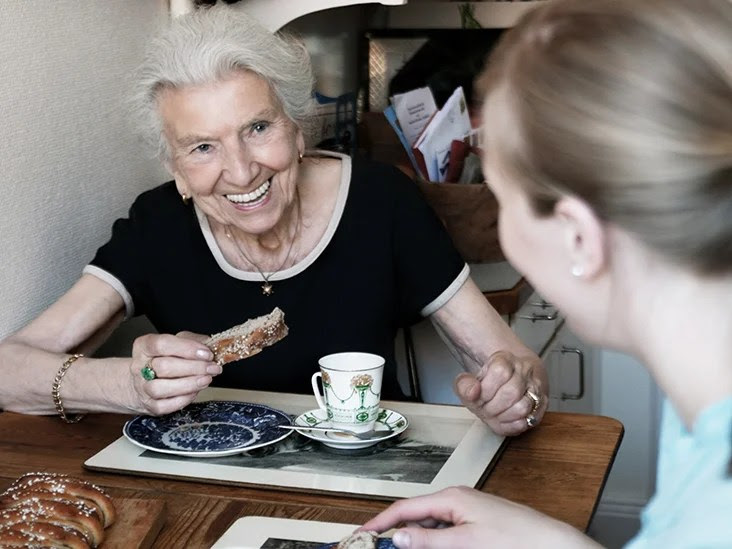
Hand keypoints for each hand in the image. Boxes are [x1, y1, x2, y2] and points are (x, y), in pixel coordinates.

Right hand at [129, 331, 220, 414]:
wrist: (144, 381)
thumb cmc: (164, 358)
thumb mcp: (177, 342)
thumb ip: (193, 340)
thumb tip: (210, 344)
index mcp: (144, 346)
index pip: (161, 344)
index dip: (187, 348)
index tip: (206, 353)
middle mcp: (139, 367)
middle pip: (163, 367)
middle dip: (194, 367)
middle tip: (212, 367)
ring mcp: (142, 388)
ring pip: (161, 388)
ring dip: (189, 384)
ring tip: (206, 379)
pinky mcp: (149, 405)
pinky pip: (165, 406)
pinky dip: (184, 399)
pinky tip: (195, 391)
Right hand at [360, 486, 594, 548]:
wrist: (549, 542)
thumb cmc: (515, 536)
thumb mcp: (466, 541)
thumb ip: (430, 539)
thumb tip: (398, 537)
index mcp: (451, 497)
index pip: (405, 508)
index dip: (381, 521)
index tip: (363, 535)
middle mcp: (456, 499)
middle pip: (415, 515)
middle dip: (395, 531)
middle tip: (378, 546)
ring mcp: (466, 510)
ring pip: (429, 524)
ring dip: (414, 538)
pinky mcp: (474, 522)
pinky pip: (444, 530)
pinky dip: (432, 540)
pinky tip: (430, 548)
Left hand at [454, 351, 547, 435]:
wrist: (512, 381)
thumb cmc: (489, 383)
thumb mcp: (471, 380)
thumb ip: (464, 385)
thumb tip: (473, 392)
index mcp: (506, 359)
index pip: (500, 372)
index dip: (486, 389)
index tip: (479, 395)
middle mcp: (525, 371)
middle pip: (511, 392)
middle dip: (493, 406)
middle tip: (485, 407)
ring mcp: (537, 388)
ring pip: (523, 407)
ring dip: (504, 416)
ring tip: (496, 413)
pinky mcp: (542, 406)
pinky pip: (530, 421)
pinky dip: (513, 425)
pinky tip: (504, 420)